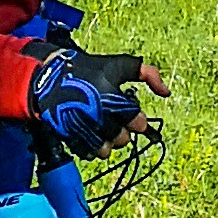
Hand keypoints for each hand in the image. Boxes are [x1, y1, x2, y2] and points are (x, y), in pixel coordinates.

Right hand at [26, 47, 167, 155]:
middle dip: (123, 132)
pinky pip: (87, 153)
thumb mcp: (120, 64)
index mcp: (113, 97)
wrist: (50, 75)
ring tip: (105, 131)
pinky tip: (93, 137)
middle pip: (122, 139)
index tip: (132, 116)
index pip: (137, 123)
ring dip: (109, 143)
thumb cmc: (89, 69)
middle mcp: (98, 115)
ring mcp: (82, 127)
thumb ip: (148, 74)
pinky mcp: (68, 135)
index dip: (138, 121)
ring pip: (105, 150)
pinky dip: (93, 149)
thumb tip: (166, 93)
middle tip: (116, 121)